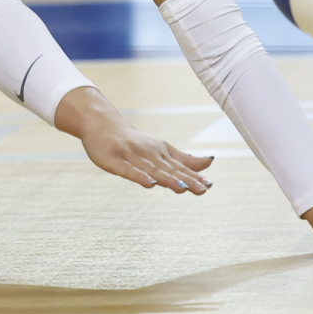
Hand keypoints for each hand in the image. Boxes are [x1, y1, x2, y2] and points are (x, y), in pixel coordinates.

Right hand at [56, 89, 212, 192]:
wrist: (101, 123)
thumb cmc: (133, 140)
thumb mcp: (161, 148)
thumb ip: (185, 159)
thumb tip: (211, 162)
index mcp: (161, 153)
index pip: (180, 167)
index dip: (194, 177)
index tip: (209, 186)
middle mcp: (149, 154)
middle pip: (169, 170)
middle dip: (186, 180)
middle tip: (202, 190)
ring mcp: (132, 157)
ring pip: (152, 170)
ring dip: (167, 179)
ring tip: (182, 188)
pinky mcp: (115, 161)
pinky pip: (128, 170)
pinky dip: (139, 176)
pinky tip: (149, 184)